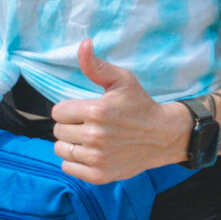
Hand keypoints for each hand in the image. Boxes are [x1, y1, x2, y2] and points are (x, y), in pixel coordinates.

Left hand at [50, 41, 190, 184]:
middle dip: (70, 125)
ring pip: (61, 149)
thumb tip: (83, 44)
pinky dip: (75, 161)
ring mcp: (97, 158)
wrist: (163, 136)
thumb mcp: (121, 79)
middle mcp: (95, 136)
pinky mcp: (100, 175)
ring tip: (87, 138)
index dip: (69, 109)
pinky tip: (89, 152)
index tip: (84, 109)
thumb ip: (96, 65)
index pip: (58, 111)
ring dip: (70, 143)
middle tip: (88, 124)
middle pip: (58, 130)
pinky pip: (68, 167)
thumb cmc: (139, 105)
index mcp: (96, 111)